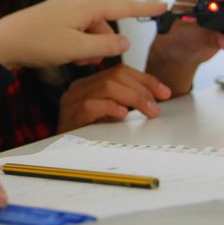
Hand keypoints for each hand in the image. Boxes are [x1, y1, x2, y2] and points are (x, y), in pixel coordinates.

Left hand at [0, 0, 166, 69]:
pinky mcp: (53, 18)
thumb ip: (105, 45)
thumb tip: (124, 41)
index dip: (145, 9)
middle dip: (103, 44)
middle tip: (86, 60)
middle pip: (105, 23)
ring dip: (88, 47)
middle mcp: (76, 2)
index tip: (164, 6)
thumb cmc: (37, 43)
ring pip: (90, 30)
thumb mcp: (77, 48)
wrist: (2, 42)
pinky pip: (75, 32)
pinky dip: (76, 45)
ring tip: (72, 60)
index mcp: (86, 6)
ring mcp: (63, 9)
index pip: (123, 7)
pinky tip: (63, 56)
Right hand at [57, 64, 172, 131]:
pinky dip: (110, 107)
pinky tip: (123, 114)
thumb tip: (155, 99)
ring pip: (106, 87)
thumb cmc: (87, 133)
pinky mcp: (70, 116)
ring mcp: (72, 100)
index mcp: (89, 83)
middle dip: (142, 89)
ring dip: (134, 98)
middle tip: (157, 106)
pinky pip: (90, 105)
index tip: (164, 92)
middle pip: (115, 76)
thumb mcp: (109, 114)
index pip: (120, 71)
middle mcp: (79, 88)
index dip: (145, 79)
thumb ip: (125, 102)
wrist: (59, 153)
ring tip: (148, 111)